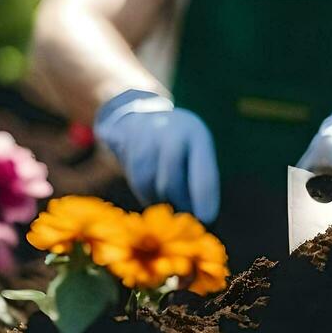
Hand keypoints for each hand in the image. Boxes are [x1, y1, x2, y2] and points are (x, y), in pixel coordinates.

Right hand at [93, 89, 220, 221]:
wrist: (146, 114)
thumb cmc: (181, 144)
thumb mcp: (196, 151)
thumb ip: (200, 178)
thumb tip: (203, 218)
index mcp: (195, 133)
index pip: (202, 171)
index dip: (204, 198)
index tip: (206, 219)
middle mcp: (170, 129)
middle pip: (171, 180)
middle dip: (178, 202)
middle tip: (185, 213)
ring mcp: (145, 133)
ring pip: (148, 182)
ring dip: (158, 199)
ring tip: (168, 202)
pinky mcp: (125, 141)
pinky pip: (133, 177)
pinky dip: (143, 192)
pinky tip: (152, 193)